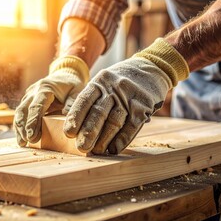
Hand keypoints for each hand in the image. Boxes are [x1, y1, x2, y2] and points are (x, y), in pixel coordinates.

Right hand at [14, 56, 89, 145]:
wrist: (65, 75)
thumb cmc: (72, 84)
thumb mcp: (77, 92)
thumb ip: (72, 104)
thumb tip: (68, 120)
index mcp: (45, 88)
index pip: (36, 106)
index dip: (33, 121)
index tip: (32, 136)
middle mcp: (34, 91)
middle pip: (24, 110)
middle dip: (24, 127)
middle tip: (27, 141)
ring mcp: (29, 96)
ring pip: (20, 112)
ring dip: (19, 128)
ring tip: (22, 143)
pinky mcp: (28, 101)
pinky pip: (21, 114)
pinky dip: (20, 126)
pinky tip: (22, 138)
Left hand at [63, 38, 189, 153]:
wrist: (152, 68)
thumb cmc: (121, 81)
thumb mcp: (104, 82)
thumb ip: (92, 100)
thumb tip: (74, 125)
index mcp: (100, 81)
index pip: (84, 100)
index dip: (75, 117)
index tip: (68, 133)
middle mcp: (114, 88)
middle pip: (99, 112)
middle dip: (89, 132)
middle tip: (81, 147)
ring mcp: (129, 96)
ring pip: (115, 121)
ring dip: (104, 139)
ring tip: (96, 151)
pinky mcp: (144, 105)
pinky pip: (132, 125)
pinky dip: (122, 139)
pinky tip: (114, 149)